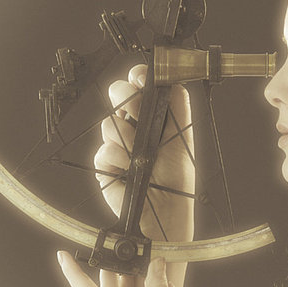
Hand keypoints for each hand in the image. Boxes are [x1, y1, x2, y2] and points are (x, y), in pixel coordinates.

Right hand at [94, 63, 194, 240]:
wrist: (164, 209)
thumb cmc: (177, 178)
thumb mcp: (183, 136)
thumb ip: (178, 105)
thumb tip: (171, 78)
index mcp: (153, 116)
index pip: (138, 84)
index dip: (136, 77)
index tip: (139, 78)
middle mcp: (134, 125)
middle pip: (118, 93)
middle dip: (128, 100)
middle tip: (139, 115)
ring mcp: (118, 142)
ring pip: (109, 121)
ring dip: (128, 138)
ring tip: (141, 156)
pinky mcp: (105, 162)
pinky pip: (104, 149)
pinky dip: (119, 160)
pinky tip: (130, 170)